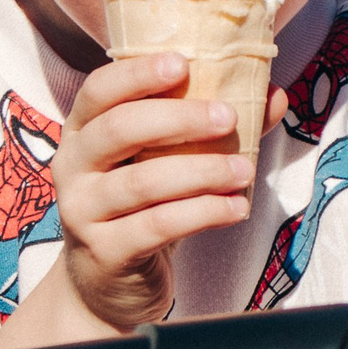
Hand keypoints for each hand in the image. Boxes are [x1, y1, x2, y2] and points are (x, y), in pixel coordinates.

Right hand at [49, 52, 287, 331]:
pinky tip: (235, 209)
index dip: (137, 73)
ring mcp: (83, 211)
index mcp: (83, 131)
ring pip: (143, 182)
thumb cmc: (142, 207)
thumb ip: (213, 127)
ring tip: (243, 171)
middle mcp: (72, 166)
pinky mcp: (105, 252)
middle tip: (228, 118)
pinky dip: (202, 213)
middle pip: (120, 129)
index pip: (99, 89)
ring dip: (202, 172)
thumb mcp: (167, 162)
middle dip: (179, 119)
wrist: (108, 284)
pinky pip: (157, 226)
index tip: (183, 64)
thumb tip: (274, 95)